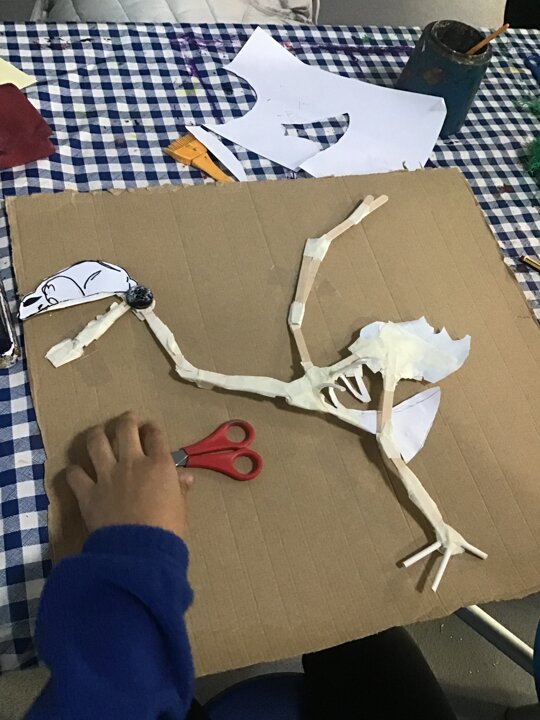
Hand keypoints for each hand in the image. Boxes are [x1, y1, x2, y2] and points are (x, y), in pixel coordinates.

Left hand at [67, 412, 192, 539]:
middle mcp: (132, 462)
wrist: (139, 551)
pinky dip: (74, 472)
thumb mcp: (181, 508)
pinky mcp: (88, 492)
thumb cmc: (167, 530)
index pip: (156, 435)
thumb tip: (186, 477)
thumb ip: (180, 489)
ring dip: (97, 434)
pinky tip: (76, 472)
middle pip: (126, 429)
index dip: (152, 428)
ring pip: (97, 442)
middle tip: (127, 420)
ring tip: (98, 432)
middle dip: (127, 420)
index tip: (150, 428)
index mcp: (159, 465)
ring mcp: (107, 475)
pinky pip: (75, 475)